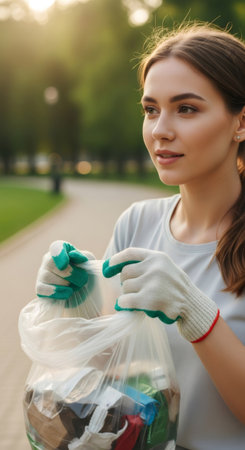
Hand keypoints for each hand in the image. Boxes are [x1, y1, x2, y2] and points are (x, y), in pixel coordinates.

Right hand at [36, 240, 95, 307]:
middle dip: (72, 274)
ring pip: (48, 277)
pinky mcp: (40, 287)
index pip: (56, 247)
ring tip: (75, 286)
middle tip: (83, 279)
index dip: (59, 254)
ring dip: (66, 284)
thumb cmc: (84, 272)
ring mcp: (42, 273)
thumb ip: (82, 256)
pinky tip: (68, 293)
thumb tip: (73, 254)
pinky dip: (57, 293)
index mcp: (62, 249)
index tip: (65, 264)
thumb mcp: (88, 262)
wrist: (82, 289)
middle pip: (52, 264)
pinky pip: (42, 290)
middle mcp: (48, 259)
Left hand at [103, 248, 219, 342]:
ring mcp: (152, 283)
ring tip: (139, 299)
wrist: (193, 305)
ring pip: (125, 287)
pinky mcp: (150, 299)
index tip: (107, 268)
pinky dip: (122, 304)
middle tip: (134, 290)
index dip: (116, 260)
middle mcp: (154, 267)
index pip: (130, 253)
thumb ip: (146, 265)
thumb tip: (117, 268)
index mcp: (157, 257)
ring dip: (128, 295)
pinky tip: (125, 306)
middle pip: (125, 272)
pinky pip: (125, 300)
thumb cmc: (174, 288)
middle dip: (126, 282)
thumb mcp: (164, 268)